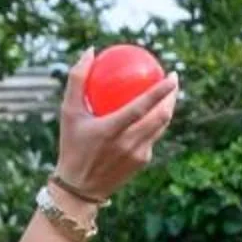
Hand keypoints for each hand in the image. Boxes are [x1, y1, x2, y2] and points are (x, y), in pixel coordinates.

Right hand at [52, 52, 178, 206]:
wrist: (79, 189)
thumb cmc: (72, 145)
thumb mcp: (68, 112)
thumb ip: (77, 79)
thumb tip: (90, 51)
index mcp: (111, 131)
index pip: (142, 108)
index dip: (160, 92)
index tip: (171, 76)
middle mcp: (129, 144)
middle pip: (161, 117)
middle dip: (172, 97)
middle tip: (173, 79)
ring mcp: (138, 156)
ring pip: (161, 127)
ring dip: (168, 109)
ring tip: (170, 94)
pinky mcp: (142, 163)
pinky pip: (152, 137)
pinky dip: (155, 123)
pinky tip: (155, 113)